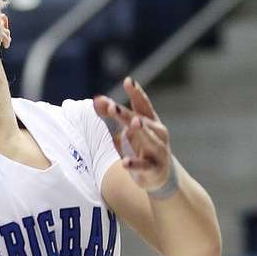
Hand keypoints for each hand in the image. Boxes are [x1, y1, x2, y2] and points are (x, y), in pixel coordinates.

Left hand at [94, 77, 173, 193]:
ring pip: (150, 139)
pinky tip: (125, 162)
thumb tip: (97, 98)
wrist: (159, 175)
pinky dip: (135, 164)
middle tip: (113, 106)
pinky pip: (144, 166)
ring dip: (142, 131)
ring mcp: (158, 151)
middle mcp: (158, 133)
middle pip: (142, 121)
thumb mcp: (127, 129)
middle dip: (128, 114)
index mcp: (151, 121)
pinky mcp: (154, 168)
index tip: (128, 81)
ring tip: (132, 124)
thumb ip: (114, 114)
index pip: (143, 105)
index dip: (136, 93)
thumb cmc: (142, 145)